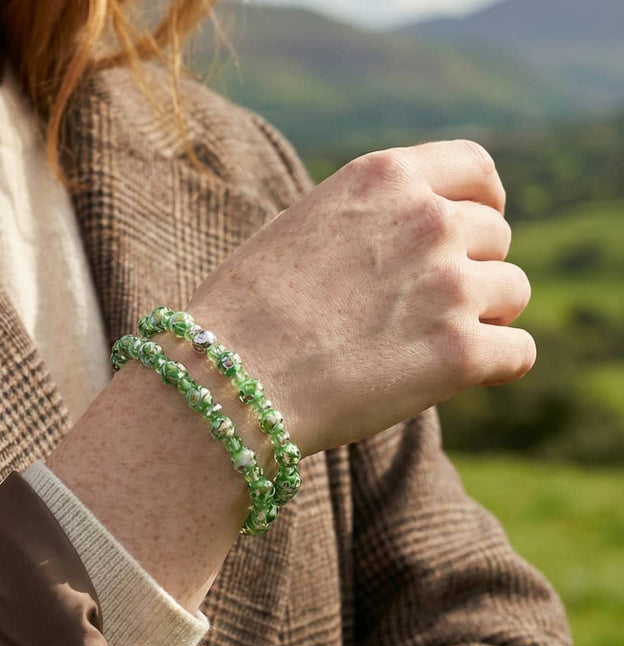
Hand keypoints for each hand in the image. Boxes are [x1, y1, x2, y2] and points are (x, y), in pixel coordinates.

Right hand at [188, 140, 533, 456]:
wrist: (227, 377)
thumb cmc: (245, 312)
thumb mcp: (303, 228)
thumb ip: (367, 221)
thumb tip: (412, 240)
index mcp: (383, 178)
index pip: (475, 169)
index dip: (484, 203)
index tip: (475, 232)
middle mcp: (427, 220)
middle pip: (496, 238)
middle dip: (471, 271)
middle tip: (426, 312)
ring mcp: (448, 285)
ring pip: (513, 294)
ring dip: (483, 318)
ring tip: (427, 346)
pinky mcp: (459, 353)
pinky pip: (518, 354)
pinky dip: (495, 366)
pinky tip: (458, 377)